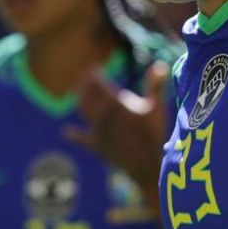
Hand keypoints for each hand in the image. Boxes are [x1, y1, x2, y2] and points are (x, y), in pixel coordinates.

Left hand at [65, 61, 169, 197]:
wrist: (146, 164)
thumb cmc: (153, 133)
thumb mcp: (157, 107)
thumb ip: (156, 85)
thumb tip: (161, 64)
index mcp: (114, 103)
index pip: (98, 84)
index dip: (93, 74)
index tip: (93, 68)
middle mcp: (101, 115)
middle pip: (87, 96)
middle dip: (85, 85)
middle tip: (85, 78)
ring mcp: (97, 131)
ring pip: (83, 112)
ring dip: (80, 101)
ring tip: (79, 94)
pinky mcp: (96, 146)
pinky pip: (82, 139)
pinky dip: (74, 135)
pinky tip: (66, 132)